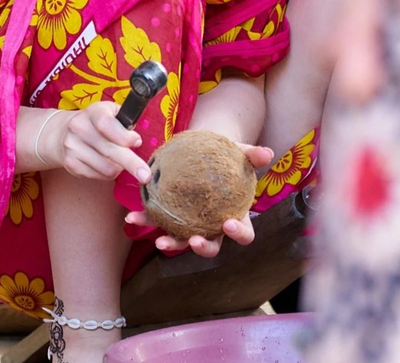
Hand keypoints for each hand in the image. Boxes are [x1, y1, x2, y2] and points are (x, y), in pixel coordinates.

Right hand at [48, 102, 150, 182]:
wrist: (61, 133)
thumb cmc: (96, 123)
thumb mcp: (110, 113)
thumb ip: (125, 123)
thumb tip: (136, 141)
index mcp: (93, 112)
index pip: (107, 124)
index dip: (124, 136)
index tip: (137, 142)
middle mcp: (79, 128)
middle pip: (109, 151)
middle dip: (132, 164)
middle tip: (146, 176)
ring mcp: (73, 147)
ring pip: (107, 168)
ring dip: (119, 168)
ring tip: (118, 160)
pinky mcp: (71, 164)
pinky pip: (99, 176)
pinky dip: (108, 173)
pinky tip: (104, 164)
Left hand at [125, 143, 272, 257]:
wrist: (206, 152)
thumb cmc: (228, 156)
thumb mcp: (241, 152)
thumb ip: (253, 155)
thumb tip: (267, 153)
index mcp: (237, 216)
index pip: (244, 233)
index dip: (238, 233)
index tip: (228, 224)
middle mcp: (214, 227)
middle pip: (212, 246)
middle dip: (202, 248)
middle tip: (193, 241)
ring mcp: (191, 224)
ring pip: (182, 241)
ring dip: (171, 243)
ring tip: (158, 240)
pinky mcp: (171, 216)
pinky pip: (158, 221)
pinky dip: (146, 220)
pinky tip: (132, 216)